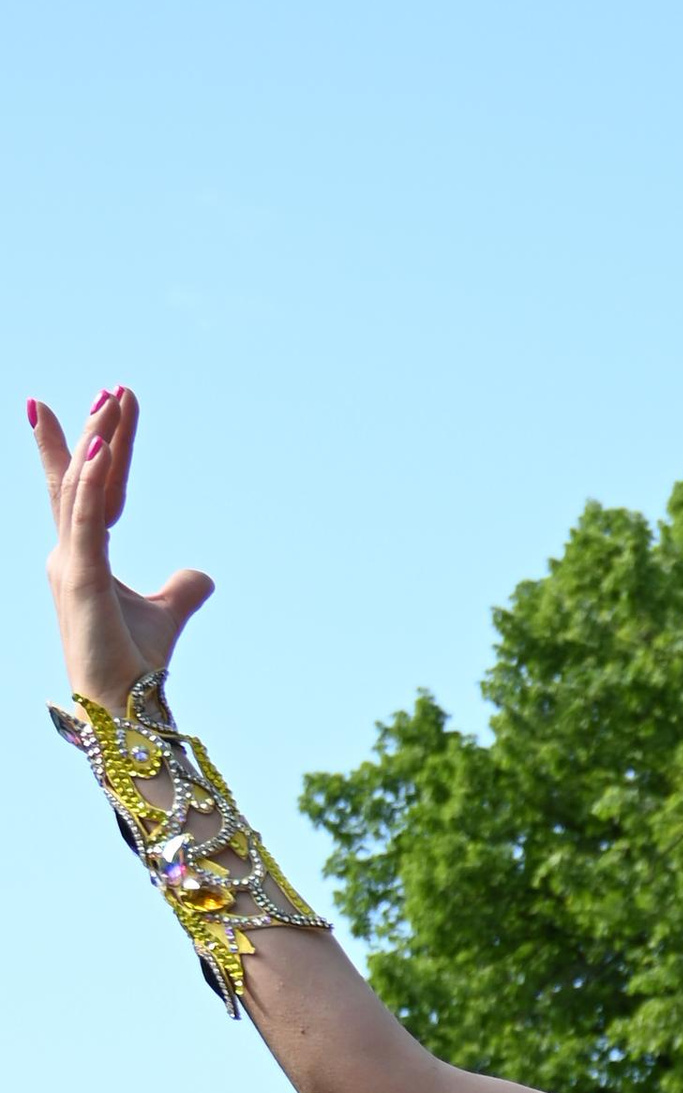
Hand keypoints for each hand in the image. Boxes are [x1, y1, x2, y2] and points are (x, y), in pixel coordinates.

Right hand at [33, 389, 211, 707]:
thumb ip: (181, 590)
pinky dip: (91, 481)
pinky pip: (84, 518)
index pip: (90, 491)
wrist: (123, 705)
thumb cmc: (135, 663)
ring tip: (108, 400)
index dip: (93, 450)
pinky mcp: (82, 577)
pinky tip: (100, 448)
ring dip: (95, 441)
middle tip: (112, 387)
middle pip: (82, 478)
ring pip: (80, 488)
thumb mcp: (167, 614)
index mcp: (84, 557)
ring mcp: (71, 564)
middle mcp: (69, 554)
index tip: (98, 408)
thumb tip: (203, 575)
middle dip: (94, 430)